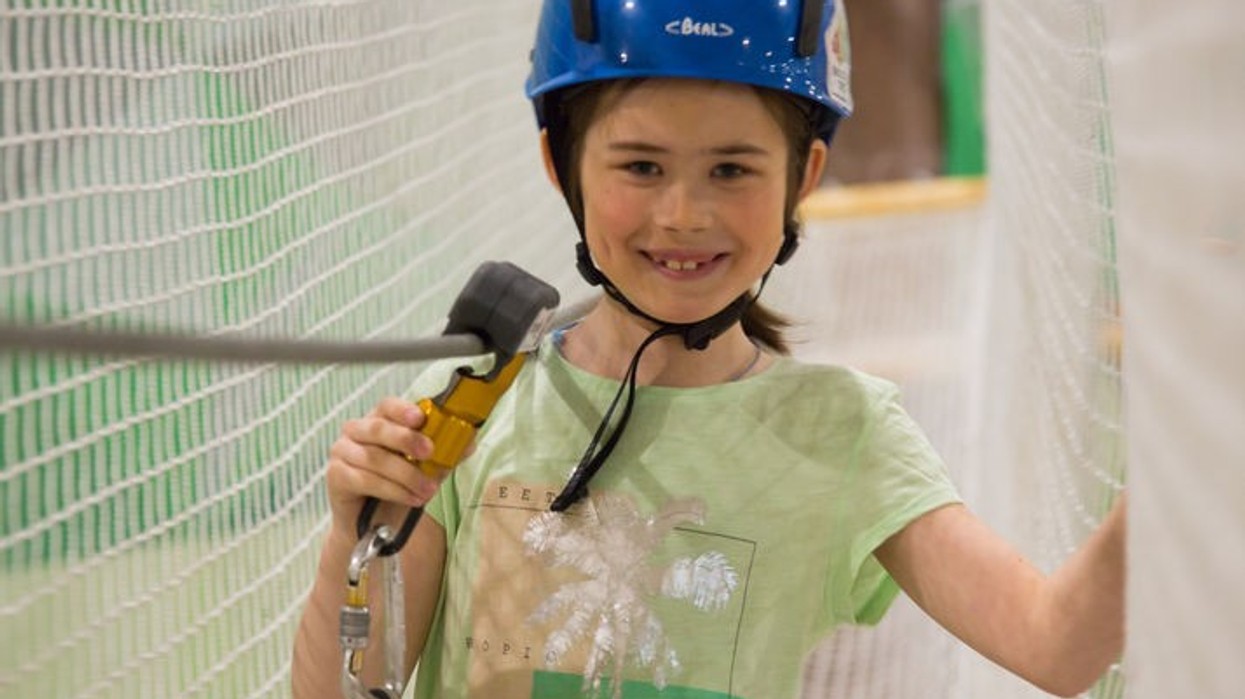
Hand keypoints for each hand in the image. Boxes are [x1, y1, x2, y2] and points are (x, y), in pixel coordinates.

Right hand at [324, 397, 441, 539]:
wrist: (374, 525)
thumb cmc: (398, 487)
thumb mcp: (426, 468)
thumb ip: (444, 454)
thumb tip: (470, 442)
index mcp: (378, 421)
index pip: (387, 406)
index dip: (403, 410)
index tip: (421, 418)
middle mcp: (355, 432)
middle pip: (378, 428)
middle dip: (406, 440)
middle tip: (430, 452)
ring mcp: (342, 452)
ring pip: (374, 458)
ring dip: (406, 475)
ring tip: (428, 490)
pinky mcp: (336, 476)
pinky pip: (364, 480)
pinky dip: (392, 490)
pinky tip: (411, 498)